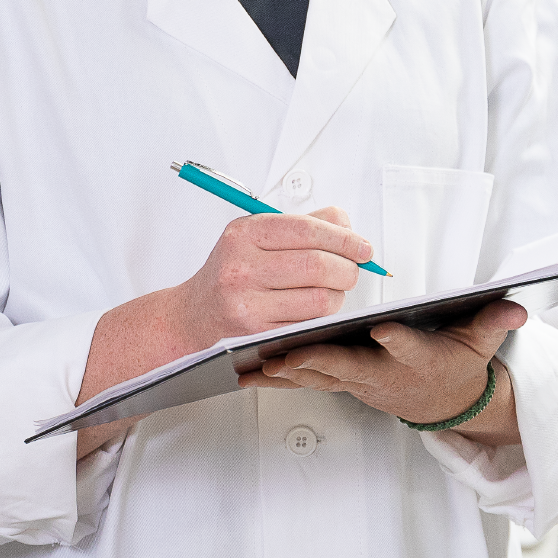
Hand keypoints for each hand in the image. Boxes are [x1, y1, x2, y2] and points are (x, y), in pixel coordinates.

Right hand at [168, 205, 372, 343]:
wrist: (194, 313)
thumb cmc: (232, 270)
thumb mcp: (256, 235)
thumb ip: (303, 224)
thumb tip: (347, 225)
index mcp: (245, 234)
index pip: (308, 230)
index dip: (345, 238)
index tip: (363, 247)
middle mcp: (243, 267)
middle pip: (318, 265)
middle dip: (348, 268)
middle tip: (352, 269)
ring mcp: (248, 303)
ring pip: (319, 299)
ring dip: (338, 295)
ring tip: (332, 289)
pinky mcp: (257, 333)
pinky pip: (308, 323)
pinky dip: (322, 315)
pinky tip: (315, 307)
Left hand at [240, 299, 527, 442]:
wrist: (440, 401)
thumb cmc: (455, 363)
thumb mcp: (480, 343)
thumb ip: (494, 322)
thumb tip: (519, 308)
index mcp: (415, 357)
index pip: (406, 347)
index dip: (396, 339)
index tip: (381, 326)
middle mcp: (382, 374)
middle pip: (347, 367)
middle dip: (318, 361)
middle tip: (288, 354)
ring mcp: (357, 382)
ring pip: (318, 376)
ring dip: (287, 371)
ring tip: (254, 363)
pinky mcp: (340, 383)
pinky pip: (304, 380)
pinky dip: (277, 377)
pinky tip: (246, 372)